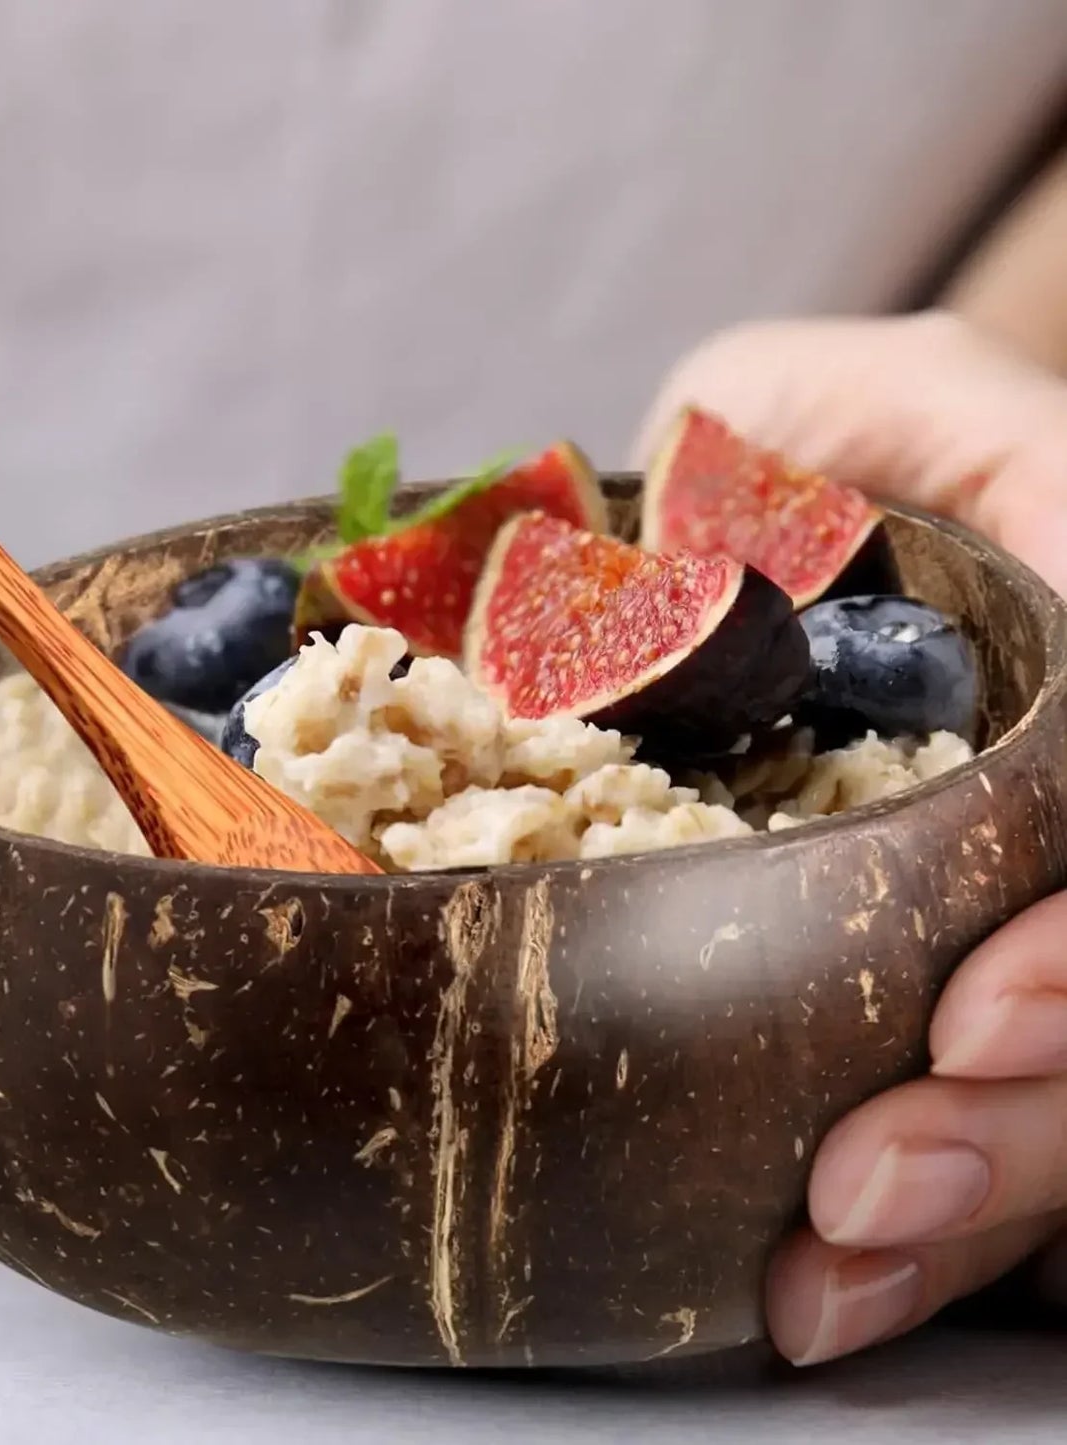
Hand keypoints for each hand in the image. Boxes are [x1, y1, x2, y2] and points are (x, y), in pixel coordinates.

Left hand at [635, 310, 1066, 1363]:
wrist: (734, 536)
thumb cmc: (800, 448)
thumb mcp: (874, 396)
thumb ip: (983, 445)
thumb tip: (1034, 559)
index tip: (974, 1022)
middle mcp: (1063, 835)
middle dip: (1021, 1136)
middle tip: (861, 1196)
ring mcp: (1014, 929)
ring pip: (1061, 1117)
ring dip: (966, 1219)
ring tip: (819, 1280)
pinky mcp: (923, 995)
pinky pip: (972, 1144)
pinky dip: (919, 1241)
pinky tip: (819, 1292)